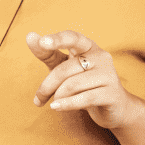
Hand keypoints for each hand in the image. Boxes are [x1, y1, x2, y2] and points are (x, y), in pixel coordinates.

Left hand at [26, 29, 143, 130]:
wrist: (115, 108)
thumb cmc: (84, 84)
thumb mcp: (64, 67)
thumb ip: (47, 53)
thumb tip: (29, 36)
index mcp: (88, 46)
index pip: (72, 38)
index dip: (57, 40)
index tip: (42, 42)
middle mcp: (101, 56)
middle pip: (65, 69)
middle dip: (48, 85)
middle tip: (38, 99)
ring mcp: (109, 74)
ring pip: (73, 84)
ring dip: (57, 96)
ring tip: (54, 103)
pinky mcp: (112, 94)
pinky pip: (85, 98)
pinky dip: (67, 104)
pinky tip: (56, 107)